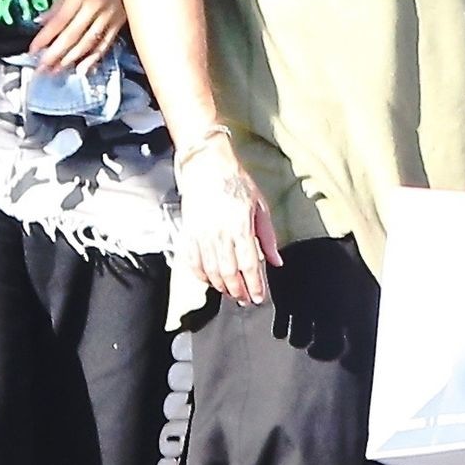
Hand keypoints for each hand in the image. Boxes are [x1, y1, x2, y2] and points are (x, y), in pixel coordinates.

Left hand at [29, 0, 125, 72]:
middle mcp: (94, 7)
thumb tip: (42, 21)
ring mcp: (109, 17)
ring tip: (56, 71)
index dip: (45, 37)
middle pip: (72, 35)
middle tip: (41, 69)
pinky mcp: (120, 24)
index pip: (59, 20)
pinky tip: (83, 69)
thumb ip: (60, 2)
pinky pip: (105, 44)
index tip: (32, 50)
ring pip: (88, 43)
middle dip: (55, 54)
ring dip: (71, 60)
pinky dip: (93, 58)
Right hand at [177, 135, 282, 305]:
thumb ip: (268, 237)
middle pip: (229, 274)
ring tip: (230, 291)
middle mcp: (219, 234)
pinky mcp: (188, 233)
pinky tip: (210, 279)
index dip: (254, 285)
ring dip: (221, 286)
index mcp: (240, 227)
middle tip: (245, 299)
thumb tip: (276, 261)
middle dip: (238, 291)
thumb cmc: (235, 182)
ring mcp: (201, 235)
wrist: (206, 166)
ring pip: (211, 271)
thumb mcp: (260, 206)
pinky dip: (201, 275)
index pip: (249, 265)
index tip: (258, 297)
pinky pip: (192, 262)